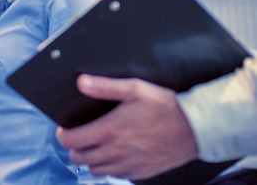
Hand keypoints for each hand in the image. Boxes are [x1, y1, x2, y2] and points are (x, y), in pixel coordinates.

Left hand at [56, 74, 198, 179]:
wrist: (195, 128)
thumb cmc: (165, 106)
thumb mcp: (134, 89)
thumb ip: (104, 86)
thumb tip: (81, 82)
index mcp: (110, 131)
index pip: (71, 141)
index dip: (62, 136)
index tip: (64, 129)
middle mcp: (116, 151)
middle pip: (79, 159)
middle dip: (74, 148)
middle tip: (79, 137)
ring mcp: (128, 165)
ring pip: (95, 170)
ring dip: (90, 159)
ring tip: (95, 145)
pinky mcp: (140, 173)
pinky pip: (115, 176)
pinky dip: (109, 167)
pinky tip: (115, 154)